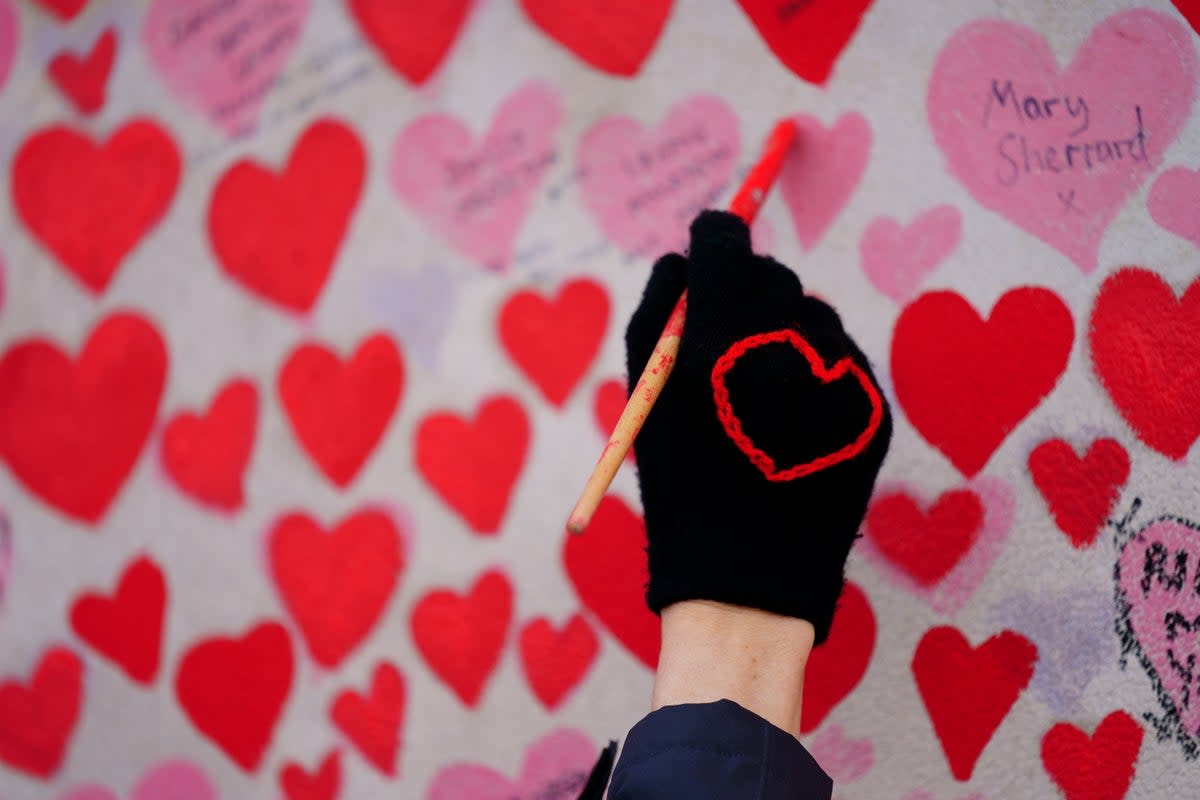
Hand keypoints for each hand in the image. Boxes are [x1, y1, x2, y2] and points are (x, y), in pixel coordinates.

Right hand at [625, 210, 891, 643]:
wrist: (749, 576)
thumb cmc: (680, 484)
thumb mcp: (646, 399)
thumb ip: (657, 311)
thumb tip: (686, 255)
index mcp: (715, 344)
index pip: (724, 242)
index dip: (713, 238)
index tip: (711, 244)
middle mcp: (782, 351)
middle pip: (771, 274)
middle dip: (746, 294)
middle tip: (729, 339)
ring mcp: (836, 379)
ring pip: (812, 314)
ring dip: (785, 333)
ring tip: (762, 395)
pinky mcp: (872, 407)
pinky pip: (843, 359)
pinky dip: (818, 374)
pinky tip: (796, 421)